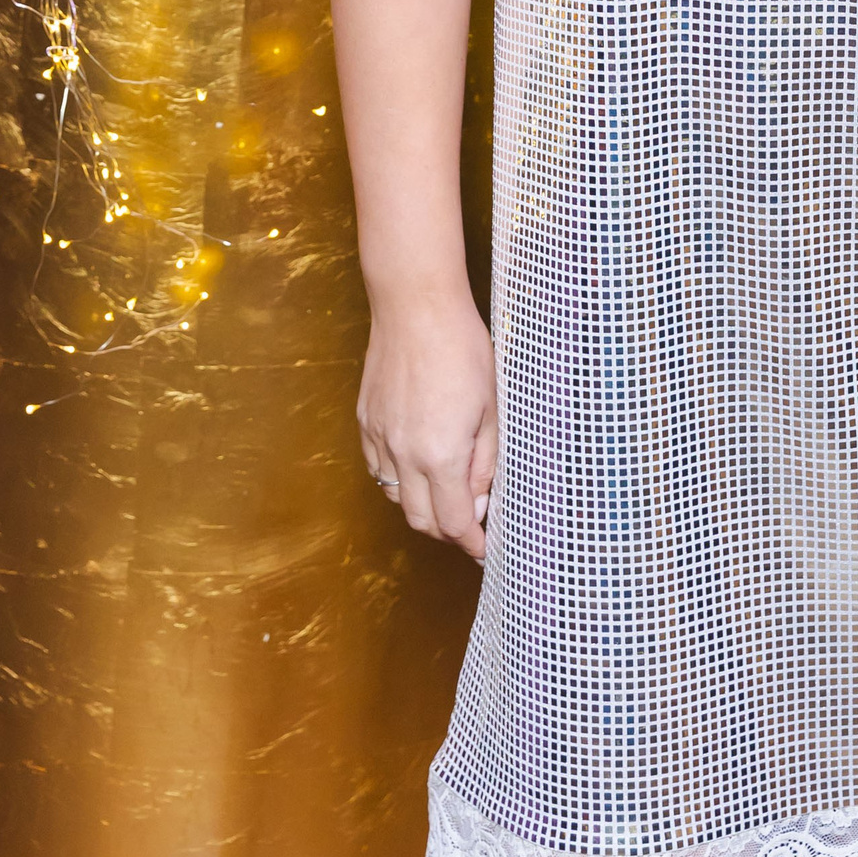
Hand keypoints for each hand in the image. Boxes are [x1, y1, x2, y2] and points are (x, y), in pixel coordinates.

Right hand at [358, 298, 497, 560]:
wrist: (416, 306)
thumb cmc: (463, 348)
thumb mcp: (491, 407)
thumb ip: (484, 461)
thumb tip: (480, 501)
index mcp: (440, 455)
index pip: (454, 521)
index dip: (471, 542)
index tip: (483, 550)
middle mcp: (404, 455)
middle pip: (421, 520)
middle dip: (447, 531)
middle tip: (469, 524)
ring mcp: (379, 439)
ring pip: (396, 497)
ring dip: (421, 507)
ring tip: (445, 495)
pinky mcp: (366, 421)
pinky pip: (379, 469)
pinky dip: (397, 480)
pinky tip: (416, 467)